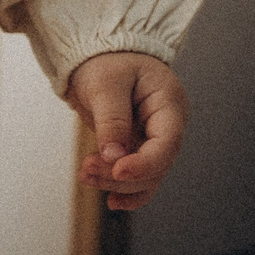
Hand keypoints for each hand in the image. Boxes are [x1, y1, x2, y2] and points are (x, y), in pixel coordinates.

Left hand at [65, 51, 187, 212]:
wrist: (97, 53)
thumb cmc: (107, 59)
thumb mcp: (106, 83)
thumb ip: (112, 119)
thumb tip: (113, 155)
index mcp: (168, 103)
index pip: (167, 143)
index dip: (145, 163)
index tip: (118, 170)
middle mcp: (166, 124)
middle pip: (157, 164)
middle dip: (123, 174)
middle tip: (88, 169)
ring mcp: (152, 137)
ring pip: (146, 175)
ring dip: (116, 183)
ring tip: (85, 175)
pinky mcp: (136, 146)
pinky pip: (136, 175)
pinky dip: (123, 188)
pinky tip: (111, 201)